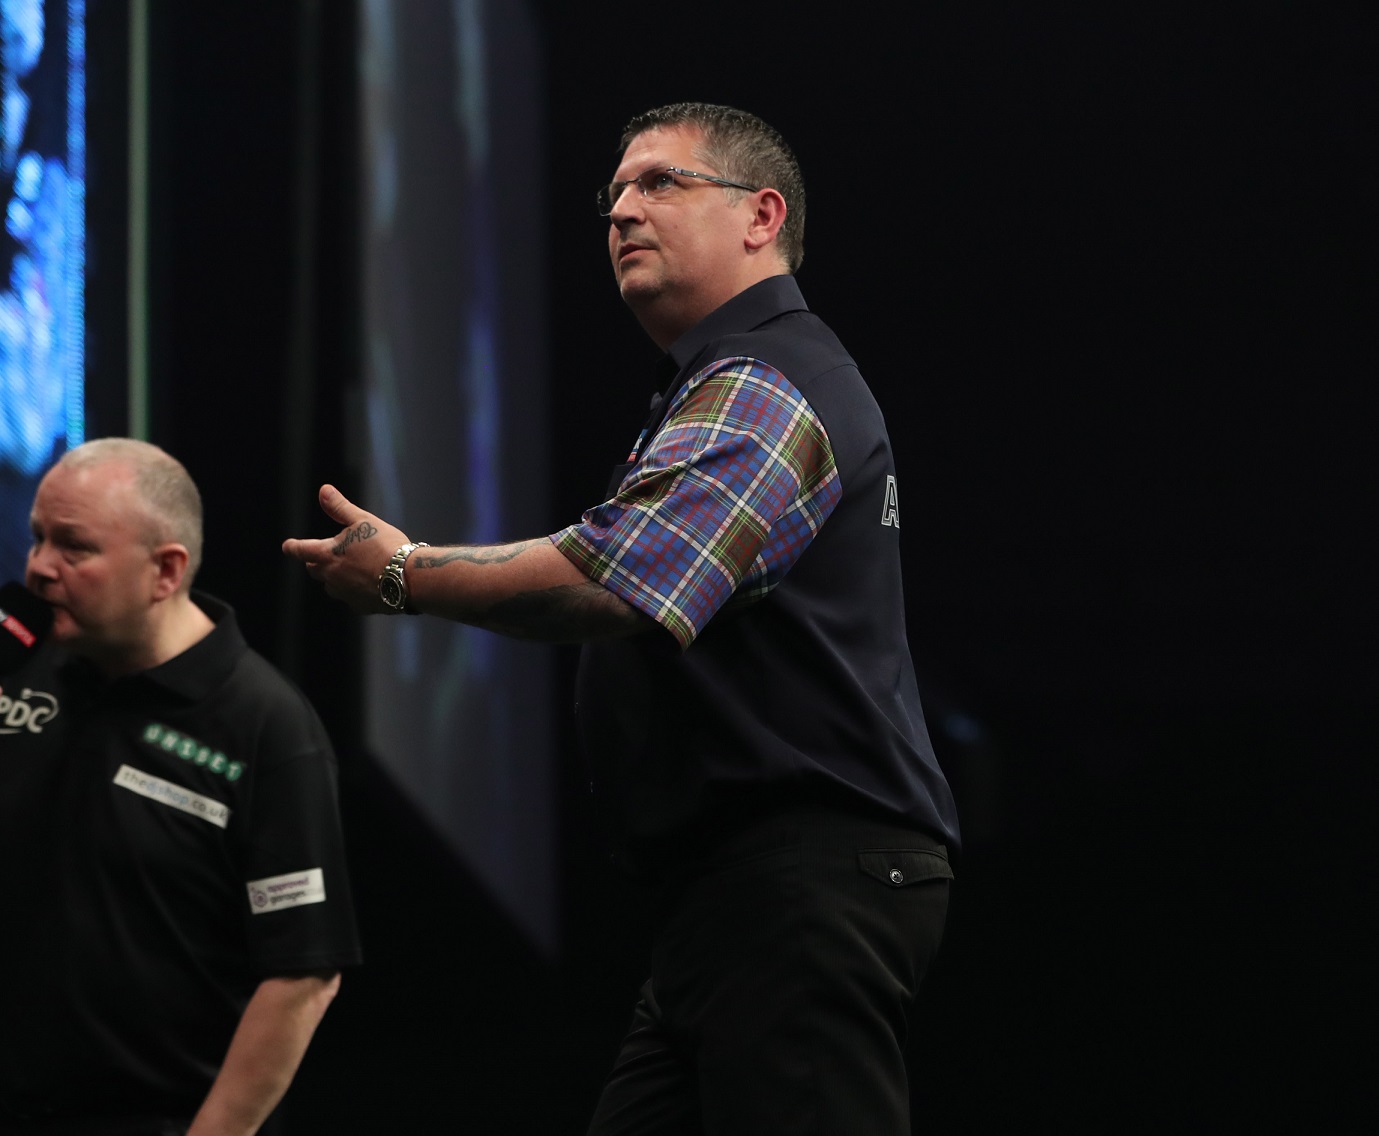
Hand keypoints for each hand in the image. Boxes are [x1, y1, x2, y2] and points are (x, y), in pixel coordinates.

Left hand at [281, 485, 408, 613]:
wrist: (408, 578)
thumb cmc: (385, 546)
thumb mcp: (363, 520)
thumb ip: (340, 507)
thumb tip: (324, 490)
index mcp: (327, 555)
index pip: (301, 550)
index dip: (293, 547)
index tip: (288, 546)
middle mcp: (332, 577)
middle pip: (314, 570)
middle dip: (315, 562)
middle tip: (320, 557)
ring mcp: (345, 594)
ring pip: (331, 586)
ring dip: (334, 578)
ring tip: (347, 571)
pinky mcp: (361, 606)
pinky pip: (351, 598)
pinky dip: (354, 591)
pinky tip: (368, 585)